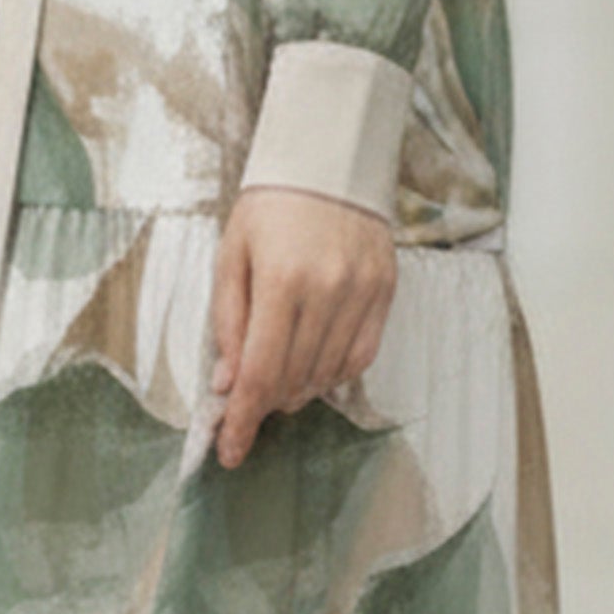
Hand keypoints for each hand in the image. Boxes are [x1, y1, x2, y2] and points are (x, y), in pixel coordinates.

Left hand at [208, 185, 395, 467]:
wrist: (330, 160)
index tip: (231, 452)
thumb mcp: (232, 255)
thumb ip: (229, 322)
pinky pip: (361, 356)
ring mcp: (362, 293)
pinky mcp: (385, 291)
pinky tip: (315, 367)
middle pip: (294, 380)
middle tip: (246, 406)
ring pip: (328, 374)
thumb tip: (228, 384)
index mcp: (282, 281)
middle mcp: (328, 291)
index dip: (244, 421)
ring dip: (298, 389)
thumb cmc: (271, 205)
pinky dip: (334, 373)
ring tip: (279, 378)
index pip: (261, 373)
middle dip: (266, 404)